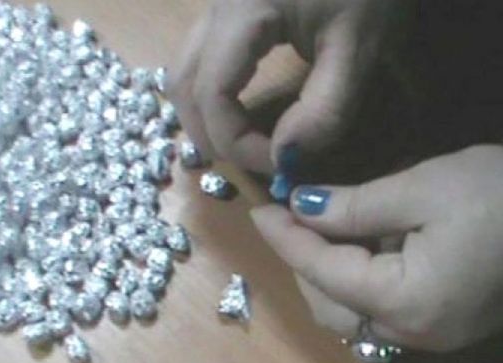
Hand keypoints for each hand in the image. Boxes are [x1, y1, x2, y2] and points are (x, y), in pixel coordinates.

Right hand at [167, 0, 414, 173]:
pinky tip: (237, 108)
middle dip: (211, 135)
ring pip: (183, 71)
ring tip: (240, 142)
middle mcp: (215, 7)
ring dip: (203, 116)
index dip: (238, 144)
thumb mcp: (360, 48)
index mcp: (242, 12)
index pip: (212, 97)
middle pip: (183, 85)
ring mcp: (216, 4)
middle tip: (252, 163)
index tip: (281, 166)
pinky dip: (210, 94)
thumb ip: (325, 111)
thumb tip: (285, 162)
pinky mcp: (228, 7)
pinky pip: (200, 59)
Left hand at [251, 145, 502, 351]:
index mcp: (404, 301)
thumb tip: (301, 209)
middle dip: (300, 260)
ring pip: (349, 313)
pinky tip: (353, 245)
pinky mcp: (441, 322)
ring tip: (314, 228)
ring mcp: (429, 334)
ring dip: (323, 273)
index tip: (258, 210)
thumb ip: (352, 207)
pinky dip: (353, 279)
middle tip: (287, 216)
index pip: (320, 270)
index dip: (284, 238)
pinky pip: (376, 310)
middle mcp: (411, 332)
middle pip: (328, 304)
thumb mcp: (422, 189)